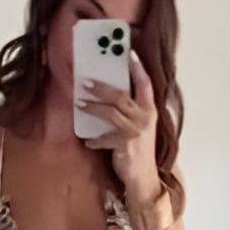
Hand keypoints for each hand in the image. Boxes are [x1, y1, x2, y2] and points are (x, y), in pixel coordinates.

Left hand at [76, 48, 161, 202]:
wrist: (143, 177)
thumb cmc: (138, 148)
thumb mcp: (140, 125)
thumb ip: (132, 110)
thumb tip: (110, 93)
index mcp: (150, 110)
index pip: (145, 84)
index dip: (138, 68)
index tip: (129, 52)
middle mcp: (145, 118)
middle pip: (121, 96)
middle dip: (101, 88)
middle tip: (84, 82)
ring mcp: (135, 132)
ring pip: (111, 113)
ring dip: (92, 107)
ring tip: (79, 103)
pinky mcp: (125, 146)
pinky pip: (104, 138)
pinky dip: (95, 140)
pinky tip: (88, 141)